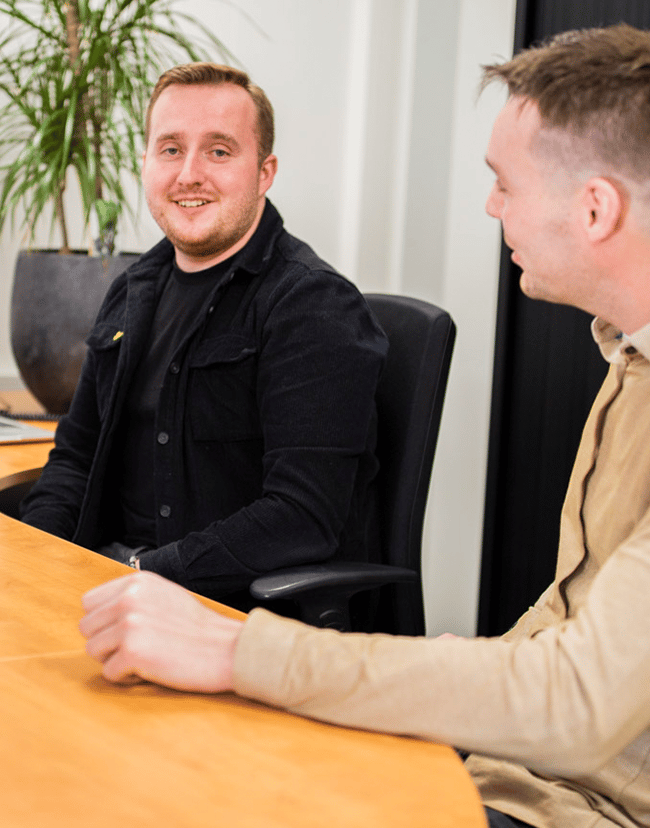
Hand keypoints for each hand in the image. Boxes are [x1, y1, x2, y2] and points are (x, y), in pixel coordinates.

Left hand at [79, 571, 242, 692]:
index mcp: (136, 582)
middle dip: (107, 642)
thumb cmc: (198, 628)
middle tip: (137, 646)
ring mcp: (129, 624)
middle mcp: (129, 598)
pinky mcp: (132, 651)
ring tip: (145, 656)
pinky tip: (151, 668)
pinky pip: (108, 673)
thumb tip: (100, 612)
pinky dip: (127, 677)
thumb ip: (133, 598)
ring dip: (115, 659)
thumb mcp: (164, 595)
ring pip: (93, 651)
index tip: (124, 630)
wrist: (227, 648)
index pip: (89, 602)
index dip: (104, 621)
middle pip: (87, 628)